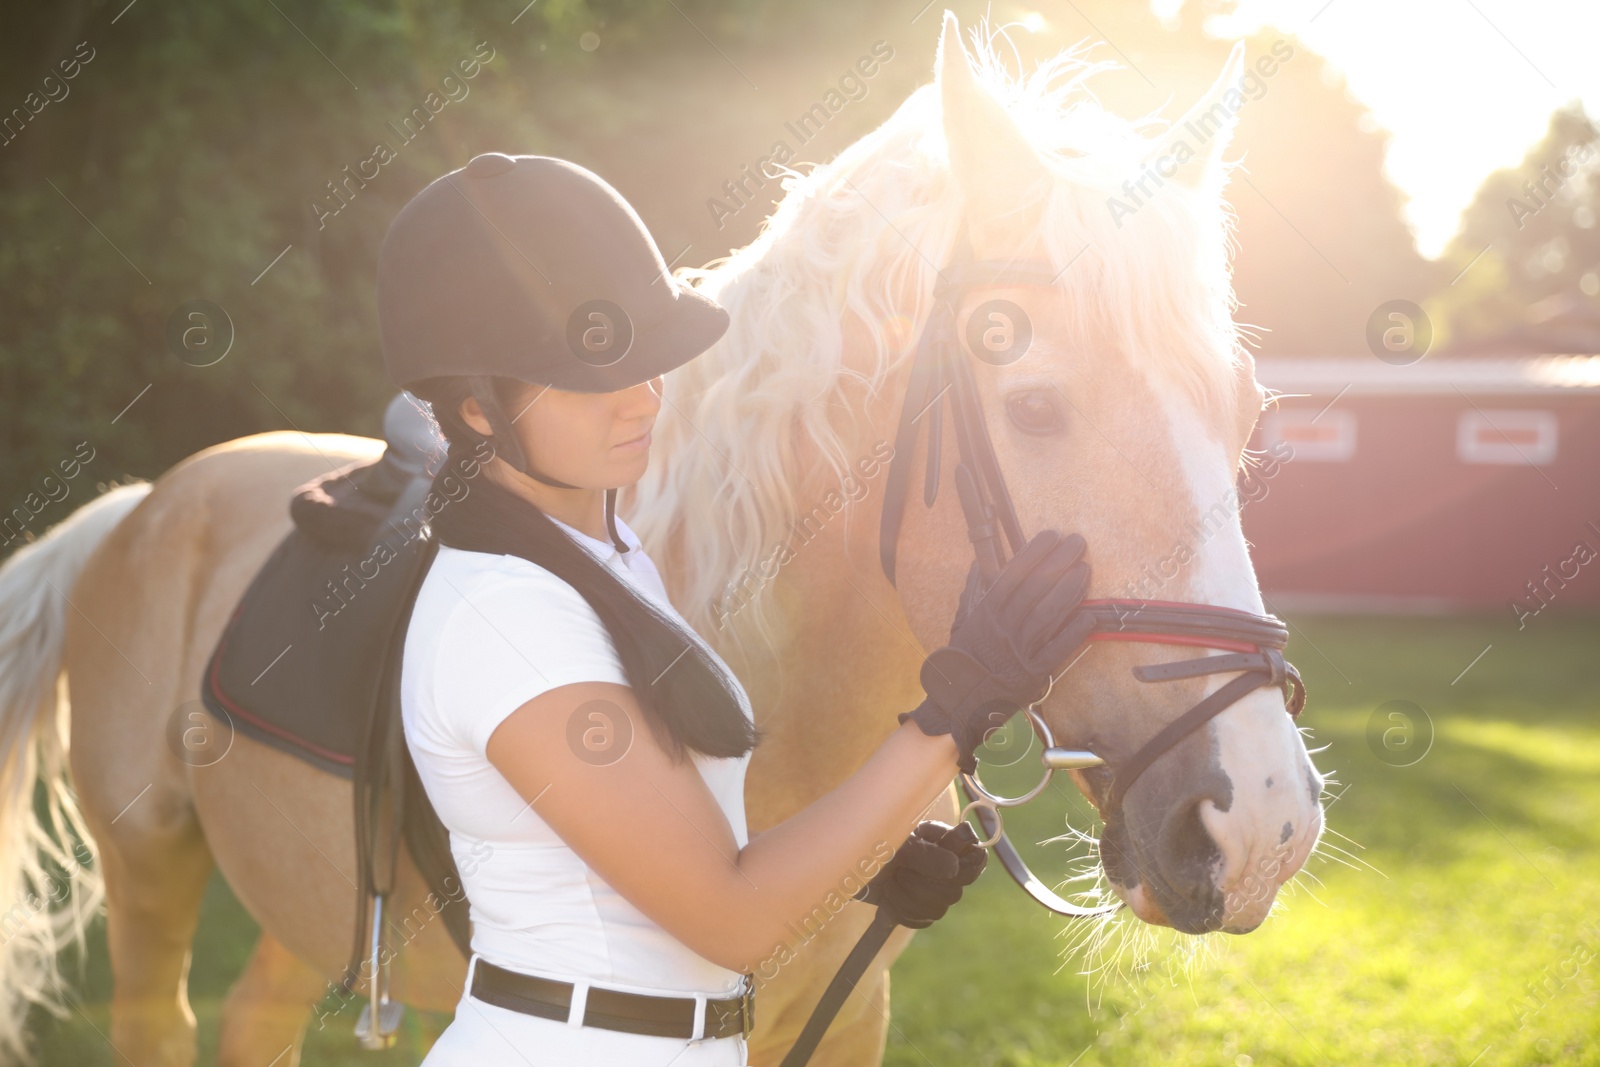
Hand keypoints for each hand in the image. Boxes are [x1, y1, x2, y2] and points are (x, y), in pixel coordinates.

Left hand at [852, 821, 986, 928]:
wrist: (840, 865)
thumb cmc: (866, 843)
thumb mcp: (895, 843)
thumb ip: (926, 854)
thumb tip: (954, 868)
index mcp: (942, 839)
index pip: (976, 858)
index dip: (964, 869)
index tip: (945, 870)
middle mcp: (941, 862)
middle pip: (955, 890)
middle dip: (922, 886)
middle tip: (899, 872)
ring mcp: (930, 886)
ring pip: (939, 908)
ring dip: (908, 899)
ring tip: (889, 885)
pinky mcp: (916, 906)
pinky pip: (924, 920)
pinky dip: (903, 913)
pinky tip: (888, 900)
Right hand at [899, 530, 1092, 773]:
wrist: (960, 701)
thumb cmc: (964, 658)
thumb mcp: (963, 621)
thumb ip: (973, 592)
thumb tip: (979, 567)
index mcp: (986, 613)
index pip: (1013, 575)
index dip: (1033, 553)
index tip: (1050, 535)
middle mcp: (1002, 628)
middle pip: (1034, 589)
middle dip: (1058, 563)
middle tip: (1077, 543)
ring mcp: (1018, 651)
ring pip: (1047, 615)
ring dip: (1069, 591)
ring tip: (1086, 570)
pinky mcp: (1033, 673)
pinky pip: (1056, 650)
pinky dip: (1074, 633)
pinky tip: (1090, 616)